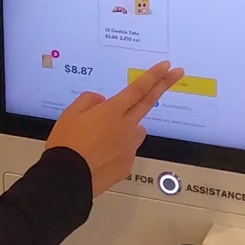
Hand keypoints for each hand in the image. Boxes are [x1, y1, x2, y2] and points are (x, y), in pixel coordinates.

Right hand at [46, 61, 184, 196]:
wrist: (67, 178)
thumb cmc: (66, 145)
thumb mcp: (69, 114)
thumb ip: (89, 101)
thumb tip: (102, 101)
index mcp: (111, 112)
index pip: (138, 89)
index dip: (154, 75)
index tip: (167, 66)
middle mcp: (125, 127)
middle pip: (148, 102)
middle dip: (164, 85)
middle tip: (178, 73)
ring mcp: (129, 147)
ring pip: (136, 130)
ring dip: (129, 128)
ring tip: (104, 139)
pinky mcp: (127, 164)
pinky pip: (127, 151)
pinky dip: (117, 150)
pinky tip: (99, 156)